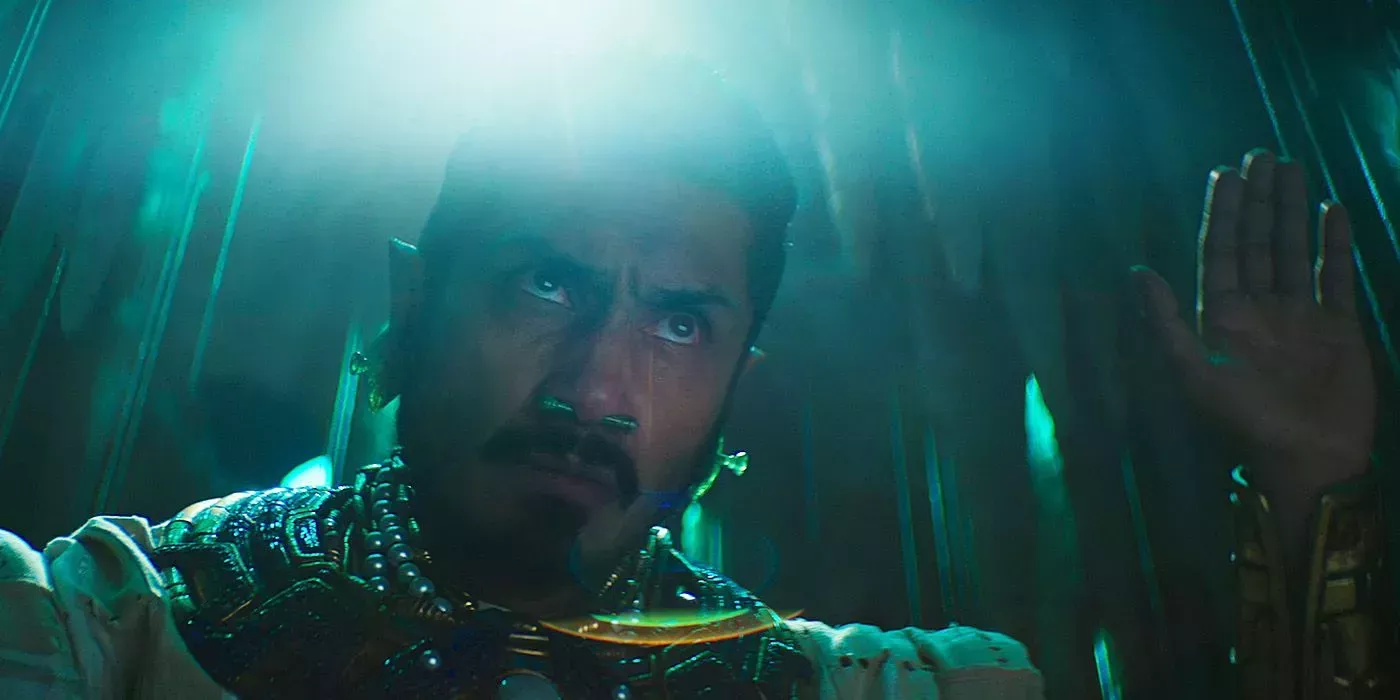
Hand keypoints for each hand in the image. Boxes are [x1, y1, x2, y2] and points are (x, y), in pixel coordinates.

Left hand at [1133, 149, 1375, 500]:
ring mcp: (1300, 315)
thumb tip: (1138, 271)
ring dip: (1292, 210)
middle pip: (1256, 242)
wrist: (1305, 460)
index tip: (1224, 173)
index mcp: (1221, 317)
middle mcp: (1259, 309)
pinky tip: (1334, 210)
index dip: (1221, 213)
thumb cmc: (1242, 421)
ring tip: (1292, 168)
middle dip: (1257, 200)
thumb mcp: (1192, 372)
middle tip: (1260, 154)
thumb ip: (1165, 322)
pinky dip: (1335, 244)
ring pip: (1293, 249)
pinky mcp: (1340, 327)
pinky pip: (1335, 276)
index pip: (1219, 252)